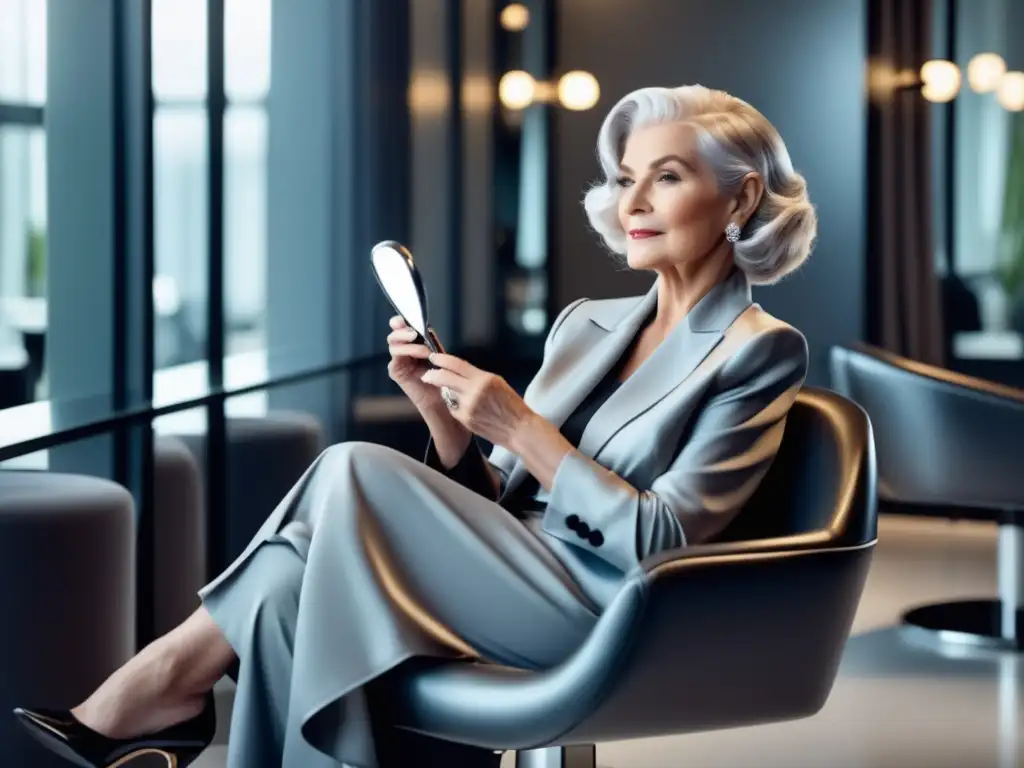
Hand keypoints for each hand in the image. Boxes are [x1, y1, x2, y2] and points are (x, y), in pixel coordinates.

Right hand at [386, 315, 447, 414]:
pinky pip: (396, 359)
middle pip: (393, 335)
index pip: (398, 328)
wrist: (439, 396)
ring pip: (394, 346)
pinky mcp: (395, 371)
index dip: (398, 322)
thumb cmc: (439, 374)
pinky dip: (408, 354)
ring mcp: (397, 360)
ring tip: (425, 350)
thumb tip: (427, 328)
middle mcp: (400, 350)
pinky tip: (421, 356)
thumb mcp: (436, 353)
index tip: (403, 319)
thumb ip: (429, 341)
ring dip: (409, 345)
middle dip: (402, 332)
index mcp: (409, 343)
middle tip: (414, 333)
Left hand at [419, 353, 534, 447]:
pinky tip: (464, 408)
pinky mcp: (465, 419)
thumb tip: (458, 373)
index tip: (434, 357)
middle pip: (445, 377)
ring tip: (454, 393)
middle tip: (427, 374)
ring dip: (446, 392)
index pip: (457, 364)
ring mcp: (468, 406)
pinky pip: (452, 408)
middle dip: (433, 374)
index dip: (442, 359)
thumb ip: (477, 377)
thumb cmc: (511, 405)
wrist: (518, 428)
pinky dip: (454, 406)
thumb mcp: (497, 383)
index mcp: (484, 379)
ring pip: (447, 393)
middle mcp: (474, 391)